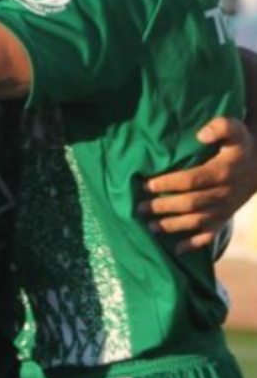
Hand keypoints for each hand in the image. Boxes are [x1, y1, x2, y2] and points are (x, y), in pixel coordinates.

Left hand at [141, 117, 256, 252]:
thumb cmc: (239, 146)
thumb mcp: (235, 131)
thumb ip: (221, 127)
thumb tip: (201, 134)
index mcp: (222, 173)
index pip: (191, 180)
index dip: (168, 184)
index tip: (146, 185)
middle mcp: (223, 194)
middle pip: (190, 204)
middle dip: (163, 207)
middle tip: (139, 207)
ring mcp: (224, 210)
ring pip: (196, 222)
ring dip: (172, 226)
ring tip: (150, 227)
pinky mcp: (224, 219)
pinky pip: (210, 236)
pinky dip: (194, 244)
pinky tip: (176, 250)